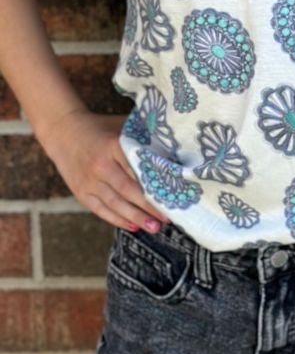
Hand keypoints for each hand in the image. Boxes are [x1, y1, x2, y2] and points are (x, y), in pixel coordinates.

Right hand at [41, 109, 166, 231]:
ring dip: (136, 218)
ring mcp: (89, 181)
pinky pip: (100, 210)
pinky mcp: (81, 192)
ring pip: (115, 204)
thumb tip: (172, 147)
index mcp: (113, 146)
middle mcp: (100, 166)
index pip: (138, 170)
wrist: (62, 130)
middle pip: (128, 191)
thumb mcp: (121, 126)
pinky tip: (133, 226)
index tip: (173, 196)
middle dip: (149, 207)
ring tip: (154, 227)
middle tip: (168, 218)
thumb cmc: (100, 127)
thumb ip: (142, 136)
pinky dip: (117, 219)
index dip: (155, 185)